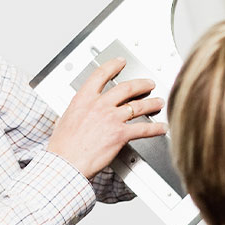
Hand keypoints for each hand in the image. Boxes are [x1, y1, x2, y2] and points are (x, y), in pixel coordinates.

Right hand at [46, 58, 167, 178]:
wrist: (66, 161)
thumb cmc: (62, 146)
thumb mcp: (65, 119)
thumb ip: (78, 112)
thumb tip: (82, 112)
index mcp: (83, 100)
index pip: (100, 75)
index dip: (113, 66)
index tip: (120, 62)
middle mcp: (99, 106)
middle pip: (126, 88)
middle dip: (141, 84)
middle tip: (148, 84)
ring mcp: (111, 119)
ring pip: (138, 106)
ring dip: (152, 103)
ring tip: (158, 102)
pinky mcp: (120, 134)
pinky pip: (143, 129)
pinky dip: (156, 128)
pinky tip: (161, 128)